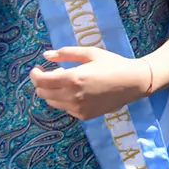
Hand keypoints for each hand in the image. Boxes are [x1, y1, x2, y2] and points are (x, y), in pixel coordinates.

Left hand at [29, 47, 150, 120]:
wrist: (134, 83)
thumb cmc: (113, 64)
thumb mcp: (91, 54)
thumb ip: (66, 53)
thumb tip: (46, 55)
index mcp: (72, 79)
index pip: (41, 81)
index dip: (34, 75)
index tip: (36, 69)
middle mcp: (72, 96)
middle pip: (43, 93)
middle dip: (42, 83)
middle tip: (54, 73)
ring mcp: (78, 108)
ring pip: (52, 102)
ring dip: (53, 91)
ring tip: (67, 81)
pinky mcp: (84, 115)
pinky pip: (66, 108)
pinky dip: (65, 99)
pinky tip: (79, 91)